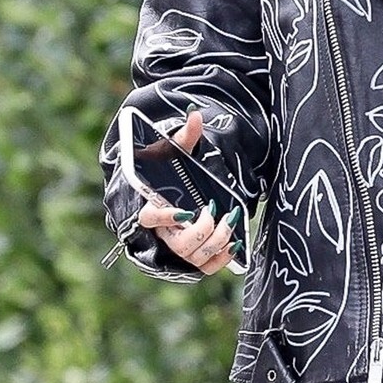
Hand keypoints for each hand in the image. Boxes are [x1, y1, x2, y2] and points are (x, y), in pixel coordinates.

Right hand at [136, 109, 238, 275]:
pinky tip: (233, 242)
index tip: (184, 210)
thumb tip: (195, 115)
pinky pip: (207, 267)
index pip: (149, 218)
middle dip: (201, 230)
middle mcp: (162, 233)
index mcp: (149, 208)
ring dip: (215, 241)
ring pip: (195, 256)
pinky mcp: (193, 258)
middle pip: (179, 243)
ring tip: (229, 222)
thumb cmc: (165, 174)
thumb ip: (184, 137)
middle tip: (214, 211)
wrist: (169, 195)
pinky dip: (221, 259)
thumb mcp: (171, 153)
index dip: (165, 217)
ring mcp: (177, 249)